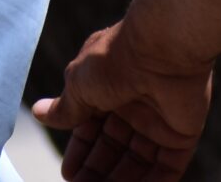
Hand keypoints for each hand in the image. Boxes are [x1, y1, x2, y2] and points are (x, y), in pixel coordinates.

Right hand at [32, 21, 215, 181]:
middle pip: (113, 149)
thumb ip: (65, 107)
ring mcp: (158, 121)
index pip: (91, 129)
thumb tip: (38, 112)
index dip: (80, 152)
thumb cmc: (114, 61)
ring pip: (137, 162)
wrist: (161, 51)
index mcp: (107, 90)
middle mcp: (133, 106)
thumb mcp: (79, 85)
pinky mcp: (181, 136)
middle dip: (97, 171)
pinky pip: (166, 168)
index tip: (69, 175)